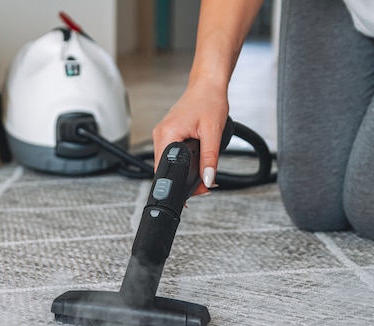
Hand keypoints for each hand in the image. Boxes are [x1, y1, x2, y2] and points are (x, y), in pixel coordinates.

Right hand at [152, 79, 228, 195]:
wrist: (207, 85)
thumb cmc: (209, 101)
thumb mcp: (213, 132)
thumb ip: (210, 158)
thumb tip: (207, 179)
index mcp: (167, 135)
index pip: (164, 170)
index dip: (178, 184)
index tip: (192, 192)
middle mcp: (160, 135)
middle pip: (165, 168)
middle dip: (183, 180)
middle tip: (203, 184)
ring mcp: (162, 134)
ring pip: (168, 162)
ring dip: (183, 170)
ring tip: (201, 171)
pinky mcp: (167, 133)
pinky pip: (170, 153)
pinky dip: (181, 160)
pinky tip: (193, 159)